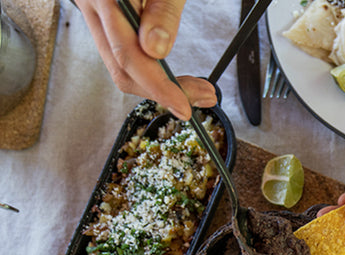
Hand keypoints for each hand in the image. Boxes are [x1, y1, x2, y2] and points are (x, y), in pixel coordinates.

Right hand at [74, 0, 215, 118]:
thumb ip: (162, 10)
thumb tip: (156, 49)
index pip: (128, 57)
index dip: (158, 87)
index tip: (185, 106)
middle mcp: (92, 5)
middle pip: (121, 68)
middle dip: (164, 90)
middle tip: (203, 97)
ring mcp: (95, 10)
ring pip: (122, 63)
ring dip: (160, 83)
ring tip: (197, 88)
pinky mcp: (105, 13)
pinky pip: (123, 49)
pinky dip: (151, 66)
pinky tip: (175, 74)